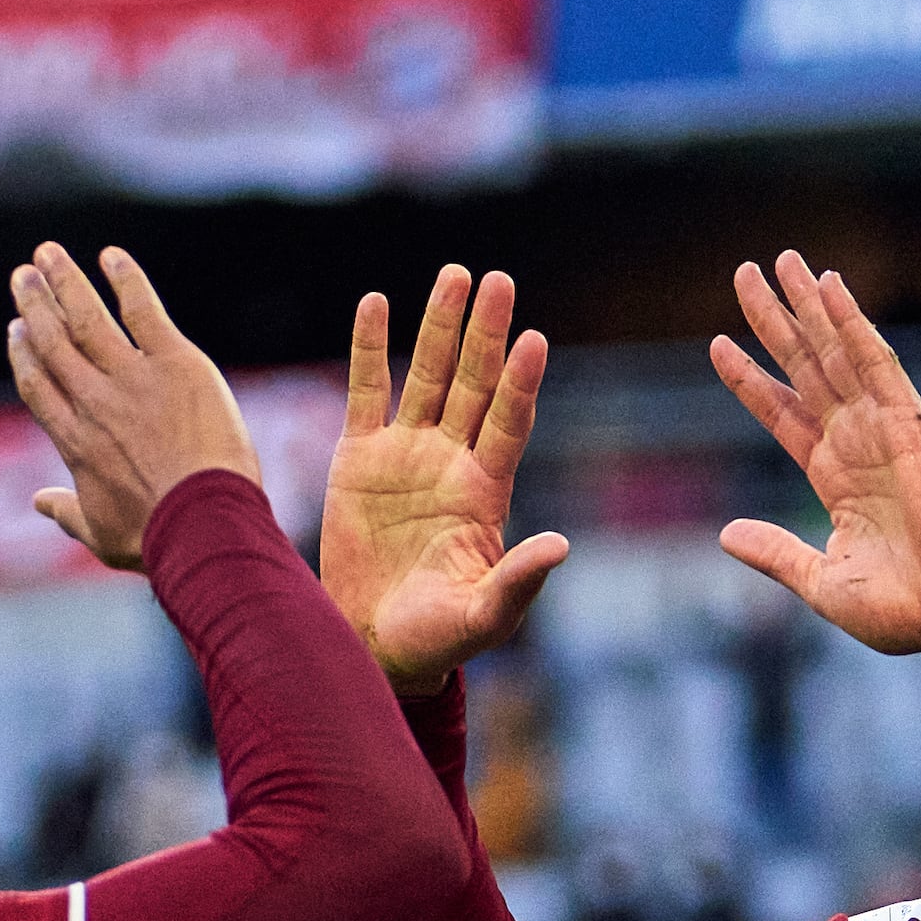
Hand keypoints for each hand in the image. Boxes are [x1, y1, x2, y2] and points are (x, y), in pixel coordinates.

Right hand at [9, 243, 258, 573]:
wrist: (203, 523)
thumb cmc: (155, 539)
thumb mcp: (101, 534)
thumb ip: (67, 513)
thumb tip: (40, 502)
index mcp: (73, 441)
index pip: (38, 385)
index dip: (23, 353)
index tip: (16, 329)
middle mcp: (93, 402)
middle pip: (53, 342)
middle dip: (35, 304)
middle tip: (24, 275)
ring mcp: (132, 378)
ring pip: (86, 318)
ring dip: (64, 282)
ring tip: (47, 254)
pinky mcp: (174, 362)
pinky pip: (143, 310)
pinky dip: (126, 279)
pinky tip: (111, 256)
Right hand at [322, 265, 574, 691]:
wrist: (375, 644)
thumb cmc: (439, 639)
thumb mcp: (484, 617)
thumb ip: (519, 581)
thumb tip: (561, 547)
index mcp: (486, 492)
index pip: (509, 424)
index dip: (520, 384)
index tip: (533, 340)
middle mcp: (451, 461)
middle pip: (474, 384)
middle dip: (485, 334)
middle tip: (499, 281)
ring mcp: (406, 453)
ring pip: (426, 375)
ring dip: (439, 326)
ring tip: (454, 276)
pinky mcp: (359, 457)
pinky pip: (367, 390)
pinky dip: (370, 348)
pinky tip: (375, 301)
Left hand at [710, 252, 920, 683]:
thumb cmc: (902, 611)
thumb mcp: (820, 582)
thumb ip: (775, 553)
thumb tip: (727, 535)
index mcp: (835, 477)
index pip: (783, 413)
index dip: (750, 378)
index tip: (717, 342)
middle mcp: (856, 443)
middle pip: (805, 367)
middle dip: (775, 320)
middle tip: (746, 271)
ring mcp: (883, 430)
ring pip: (836, 352)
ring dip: (808, 306)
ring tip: (781, 260)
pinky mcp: (911, 426)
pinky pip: (877, 363)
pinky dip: (852, 323)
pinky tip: (830, 286)